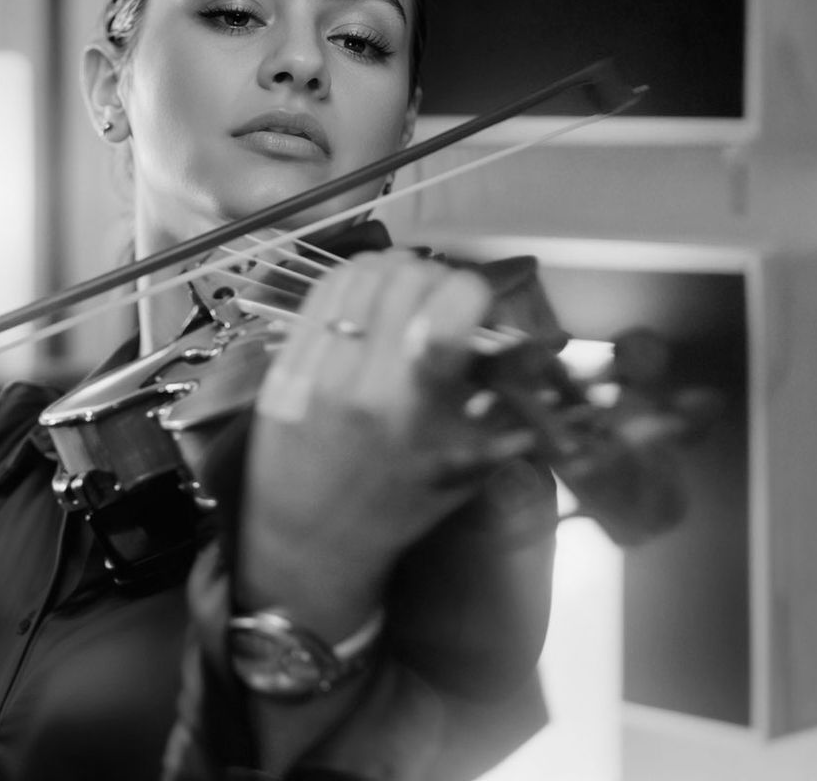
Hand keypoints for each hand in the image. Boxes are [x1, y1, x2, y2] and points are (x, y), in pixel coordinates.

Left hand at [239, 251, 534, 630]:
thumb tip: (532, 342)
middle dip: (437, 280)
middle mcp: (363, 382)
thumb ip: (501, 404)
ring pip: (365, 271)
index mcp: (416, 408)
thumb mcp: (466, 465)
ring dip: (395, 273)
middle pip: (411, 275)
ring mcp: (315, 370)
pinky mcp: (284, 364)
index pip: (454, 300)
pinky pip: (324, 291)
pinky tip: (368, 299)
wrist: (310, 545)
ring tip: (404, 298)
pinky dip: (355, 281)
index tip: (476, 313)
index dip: (476, 293)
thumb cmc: (399, 506)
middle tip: (439, 306)